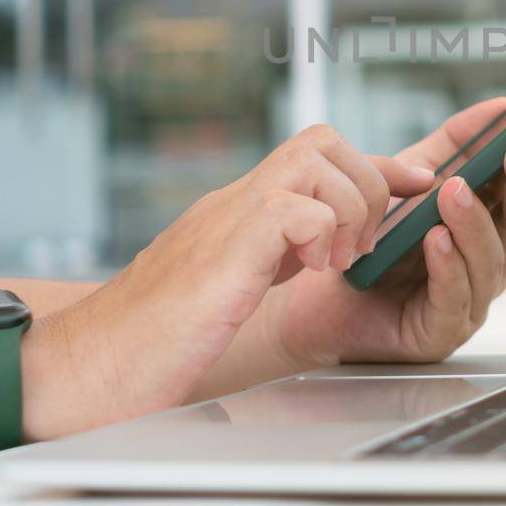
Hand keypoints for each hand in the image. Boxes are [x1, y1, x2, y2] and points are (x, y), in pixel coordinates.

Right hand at [22, 125, 434, 439]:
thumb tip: (313, 245)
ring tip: (331, 263)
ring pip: (320, 160)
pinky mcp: (227, 245)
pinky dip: (322, 235)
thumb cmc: (150, 342)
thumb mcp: (227, 286)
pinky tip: (308, 273)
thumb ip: (268, 255)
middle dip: (367, 185)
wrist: (85, 367)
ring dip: (349, 211)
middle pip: (325, 138)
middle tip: (356, 247)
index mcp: (241, 211)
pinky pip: (300, 207)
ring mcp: (229, 216)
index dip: (378, 165)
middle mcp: (235, 200)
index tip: (420, 180)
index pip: (320, 156)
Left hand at [243, 85, 505, 377]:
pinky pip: (454, 298)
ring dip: (475, 222)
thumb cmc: (369, 237)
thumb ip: (454, 143)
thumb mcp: (408, 176)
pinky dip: (447, 267)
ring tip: (454, 192)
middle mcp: (491, 256)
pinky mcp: (442, 331)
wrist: (313, 294)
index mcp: (491, 215)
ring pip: (491, 259)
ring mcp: (473, 297)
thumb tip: (504, 106)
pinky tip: (436, 241)